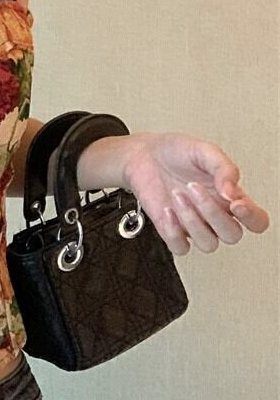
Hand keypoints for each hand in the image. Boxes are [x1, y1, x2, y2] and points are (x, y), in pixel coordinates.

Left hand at [120, 133, 269, 255]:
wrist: (143, 154)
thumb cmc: (176, 152)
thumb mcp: (204, 151)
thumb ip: (223, 168)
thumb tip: (232, 192)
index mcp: (230, 197)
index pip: (256, 220)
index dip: (253, 218)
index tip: (236, 203)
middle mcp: (215, 215)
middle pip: (233, 235)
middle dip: (213, 213)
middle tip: (193, 187)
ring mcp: (194, 225)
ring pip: (209, 244)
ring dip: (192, 220)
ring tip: (177, 194)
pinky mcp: (172, 231)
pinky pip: (181, 248)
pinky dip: (174, 232)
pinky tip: (167, 210)